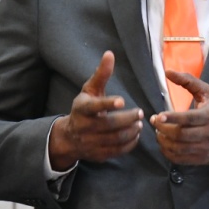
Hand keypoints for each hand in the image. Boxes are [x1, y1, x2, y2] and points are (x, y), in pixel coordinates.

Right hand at [48, 51, 142, 169]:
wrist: (69, 137)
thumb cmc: (83, 109)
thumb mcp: (89, 91)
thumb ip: (101, 74)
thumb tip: (110, 54)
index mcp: (82, 109)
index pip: (95, 107)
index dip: (108, 104)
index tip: (122, 101)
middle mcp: (84, 127)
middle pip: (110, 125)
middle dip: (128, 119)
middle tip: (139, 112)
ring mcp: (91, 143)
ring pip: (116, 139)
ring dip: (132, 131)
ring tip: (139, 123)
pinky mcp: (98, 154)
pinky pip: (118, 151)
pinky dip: (130, 143)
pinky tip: (135, 134)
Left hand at [150, 70, 208, 169]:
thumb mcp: (208, 93)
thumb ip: (188, 81)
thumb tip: (168, 72)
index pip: (188, 119)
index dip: (172, 118)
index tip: (158, 116)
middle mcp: (208, 133)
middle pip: (180, 135)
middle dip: (163, 129)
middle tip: (155, 121)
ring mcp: (205, 148)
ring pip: (178, 148)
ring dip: (163, 141)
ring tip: (158, 132)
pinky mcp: (201, 159)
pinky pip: (179, 159)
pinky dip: (167, 152)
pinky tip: (164, 143)